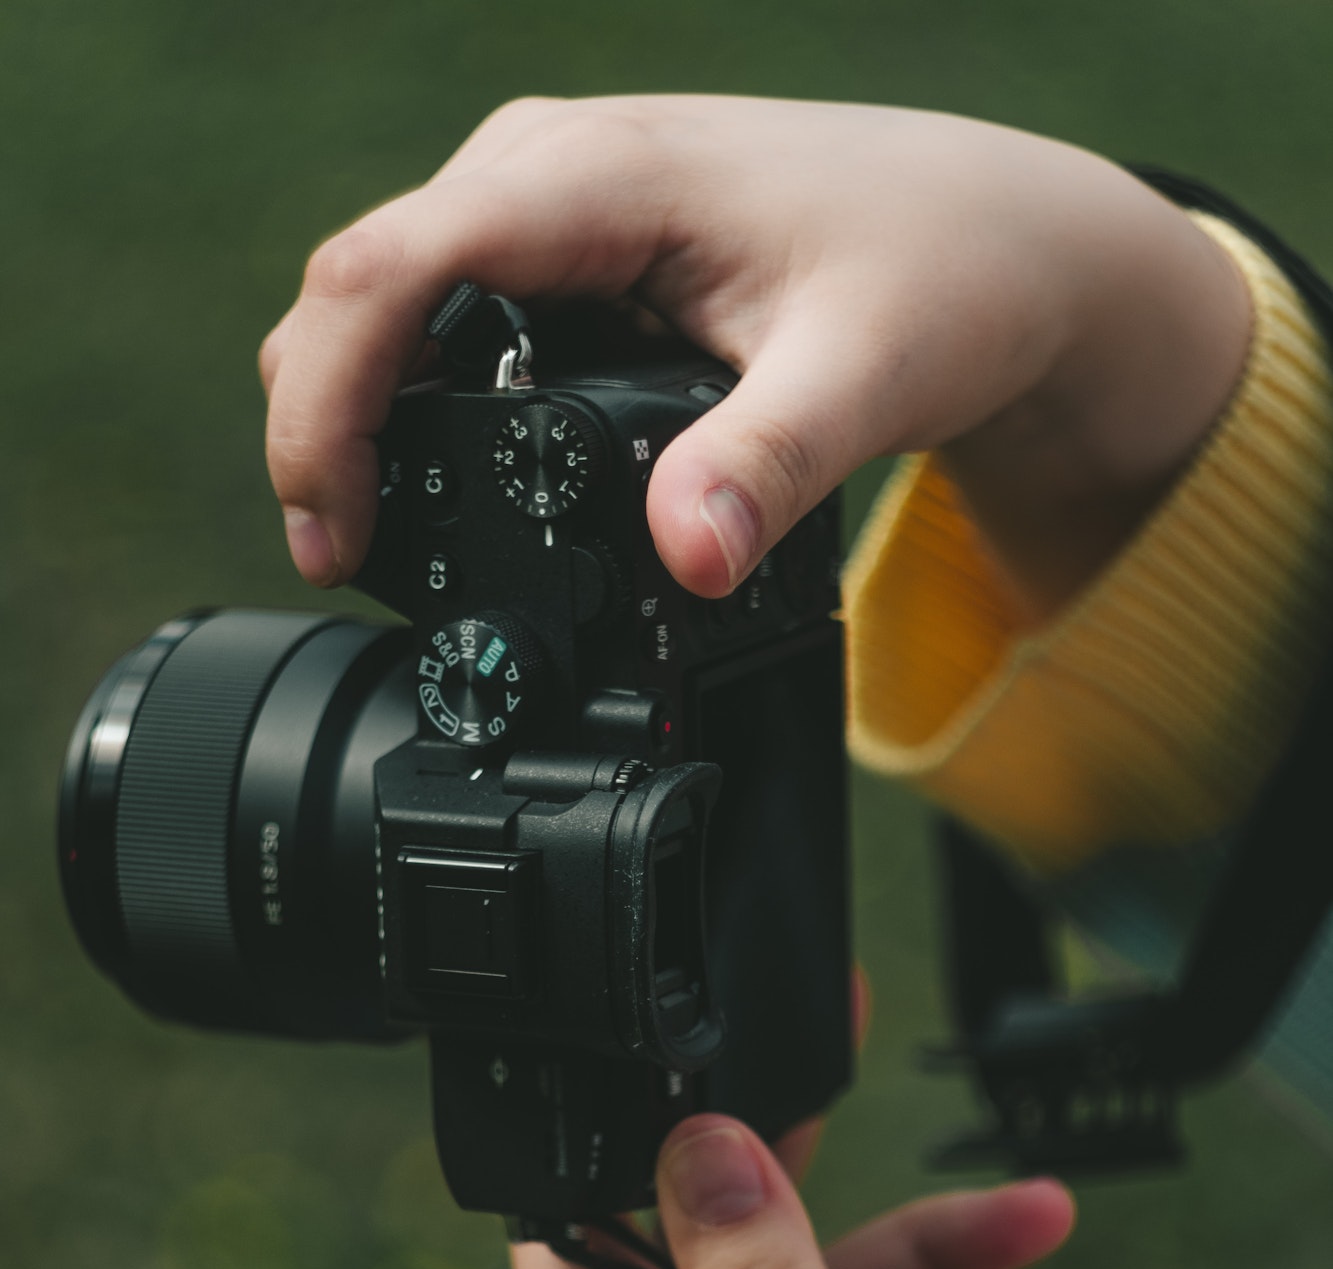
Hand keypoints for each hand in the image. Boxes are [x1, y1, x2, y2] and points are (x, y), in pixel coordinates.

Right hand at [261, 95, 1247, 618]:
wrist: (999, 237)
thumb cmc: (942, 276)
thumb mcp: (866, 376)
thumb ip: (767, 466)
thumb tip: (681, 562)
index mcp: (600, 177)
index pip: (393, 269)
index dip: (329, 404)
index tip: (333, 530)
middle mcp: (550, 170)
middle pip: (358, 285)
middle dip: (324, 426)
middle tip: (348, 566)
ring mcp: (550, 206)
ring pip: (389, 299)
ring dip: (359, 414)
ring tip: (380, 542)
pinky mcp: (566, 253)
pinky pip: (444, 315)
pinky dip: (415, 400)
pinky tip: (444, 484)